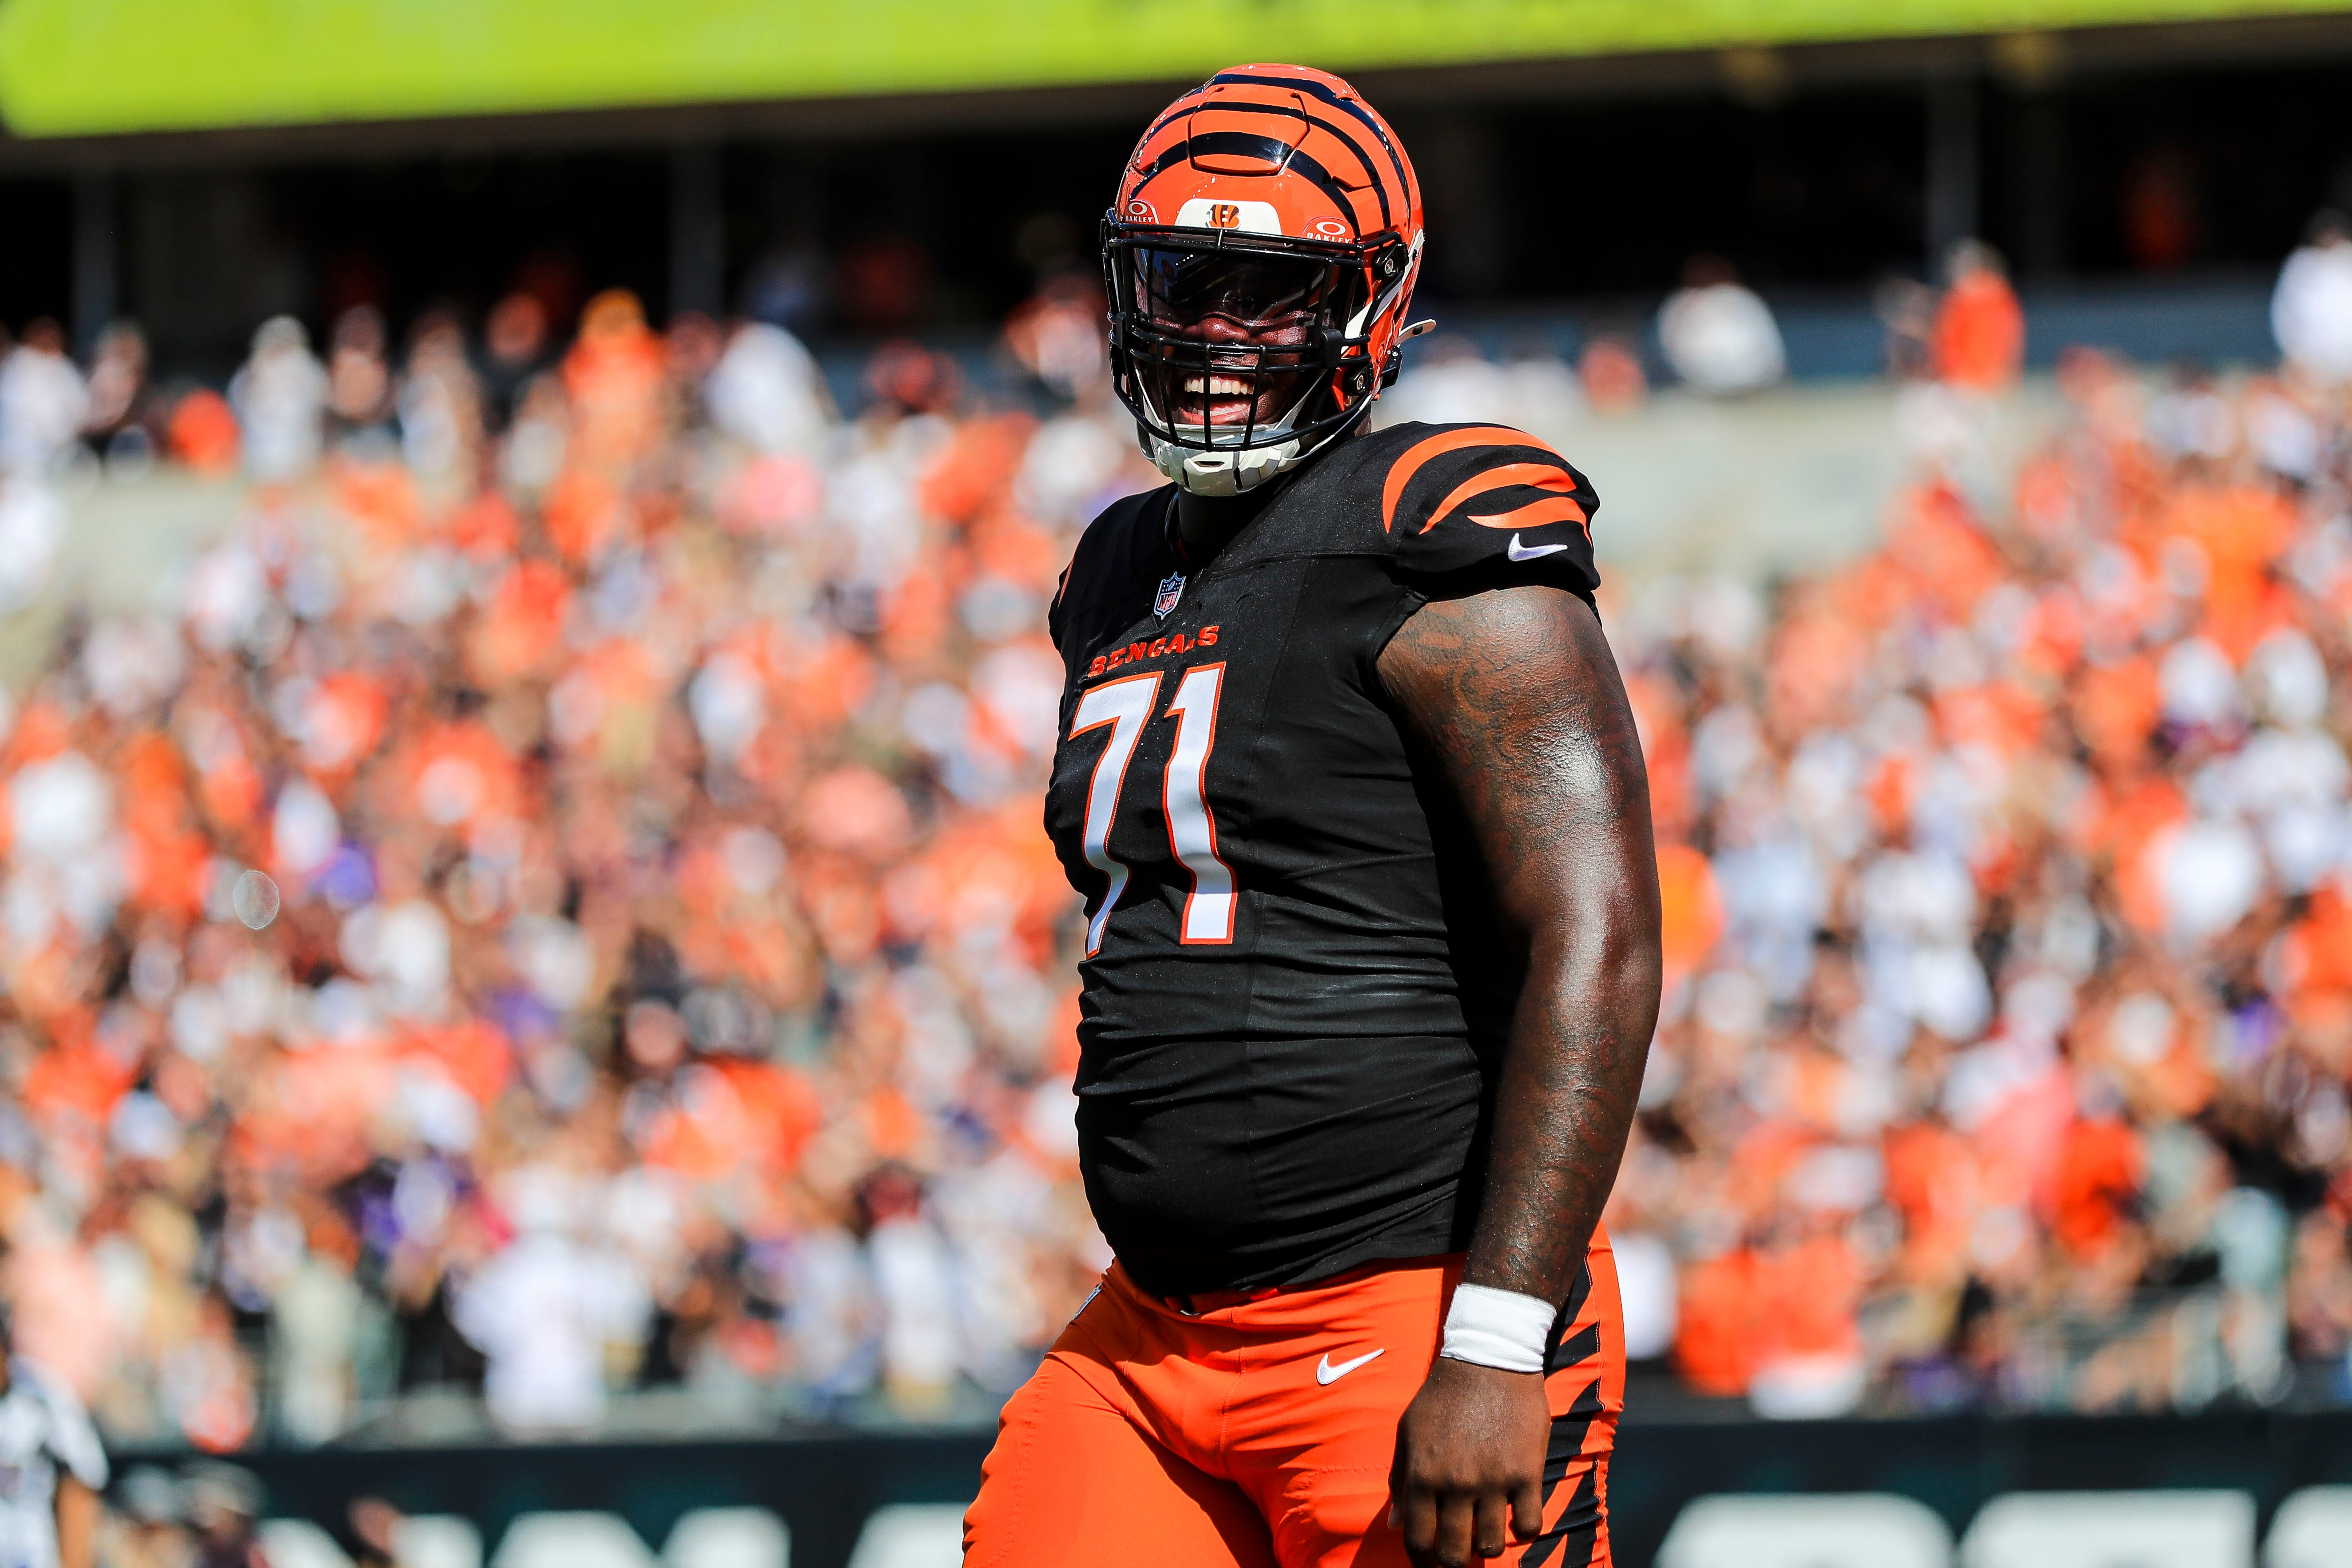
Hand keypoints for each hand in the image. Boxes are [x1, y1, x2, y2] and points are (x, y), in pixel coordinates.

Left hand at [1387, 1355, 1548, 1565]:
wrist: (1489, 1359)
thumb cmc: (1443, 1396)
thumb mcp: (1409, 1431)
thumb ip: (1400, 1479)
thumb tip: (1395, 1524)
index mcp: (1422, 1474)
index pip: (1417, 1540)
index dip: (1422, 1562)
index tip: (1429, 1564)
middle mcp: (1455, 1483)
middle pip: (1453, 1553)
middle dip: (1454, 1561)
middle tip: (1460, 1553)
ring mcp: (1492, 1480)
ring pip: (1491, 1546)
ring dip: (1488, 1547)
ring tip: (1487, 1534)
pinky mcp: (1526, 1472)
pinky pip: (1528, 1526)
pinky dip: (1522, 1531)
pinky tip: (1515, 1518)